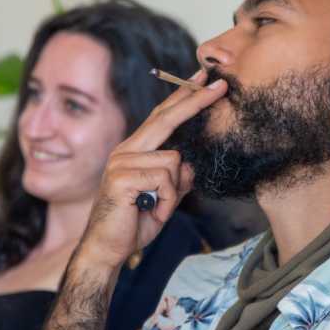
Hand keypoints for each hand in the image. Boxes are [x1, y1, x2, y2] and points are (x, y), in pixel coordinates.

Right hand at [79, 69, 226, 268]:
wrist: (108, 250)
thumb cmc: (136, 222)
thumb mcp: (167, 196)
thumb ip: (179, 177)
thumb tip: (192, 163)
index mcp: (135, 150)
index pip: (163, 117)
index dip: (184, 97)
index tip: (203, 79)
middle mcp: (126, 150)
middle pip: (166, 118)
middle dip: (195, 101)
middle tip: (222, 86)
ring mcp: (121, 161)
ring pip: (173, 160)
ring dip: (175, 192)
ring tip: (158, 209)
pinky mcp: (121, 176)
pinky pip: (165, 179)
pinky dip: (168, 201)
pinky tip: (152, 212)